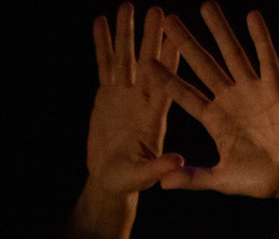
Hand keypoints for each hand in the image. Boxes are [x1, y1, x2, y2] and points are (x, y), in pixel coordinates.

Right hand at [85, 5, 188, 198]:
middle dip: (151, 38)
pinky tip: (100, 22)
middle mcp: (141, 99)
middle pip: (148, 62)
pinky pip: (104, 65)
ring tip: (126, 6)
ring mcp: (124, 94)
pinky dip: (102, 44)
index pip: (164, 84)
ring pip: (125, 58)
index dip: (169, 61)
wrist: (109, 180)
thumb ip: (158, 167)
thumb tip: (178, 162)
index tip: (175, 39)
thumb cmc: (128, 181)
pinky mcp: (107, 94)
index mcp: (154, 116)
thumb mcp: (143, 175)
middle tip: (157, 11)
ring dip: (126, 33)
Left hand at [156, 4, 278, 198]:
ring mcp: (252, 90)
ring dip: (219, 30)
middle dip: (185, 43)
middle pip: (203, 65)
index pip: (184, 94)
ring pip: (232, 53)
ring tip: (205, 6)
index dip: (166, 79)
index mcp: (214, 119)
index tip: (145, 62)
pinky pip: (266, 58)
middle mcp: (230, 99)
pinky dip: (260, 38)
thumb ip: (192, 177)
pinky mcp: (275, 87)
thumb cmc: (260, 180)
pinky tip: (251, 16)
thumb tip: (162, 184)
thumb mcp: (220, 179)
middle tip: (166, 19)